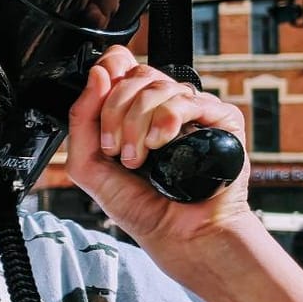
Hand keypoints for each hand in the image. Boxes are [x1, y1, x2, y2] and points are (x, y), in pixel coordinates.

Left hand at [66, 45, 251, 255]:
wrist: (176, 235)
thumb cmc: (140, 206)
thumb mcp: (89, 165)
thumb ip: (81, 119)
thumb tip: (98, 73)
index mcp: (135, 110)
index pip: (121, 67)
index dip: (108, 75)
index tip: (98, 109)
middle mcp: (165, 106)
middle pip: (135, 74)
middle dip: (114, 112)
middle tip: (115, 149)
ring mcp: (194, 111)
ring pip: (158, 86)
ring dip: (136, 124)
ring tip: (138, 158)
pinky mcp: (221, 120)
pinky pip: (189, 99)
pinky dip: (166, 120)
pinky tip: (161, 146)